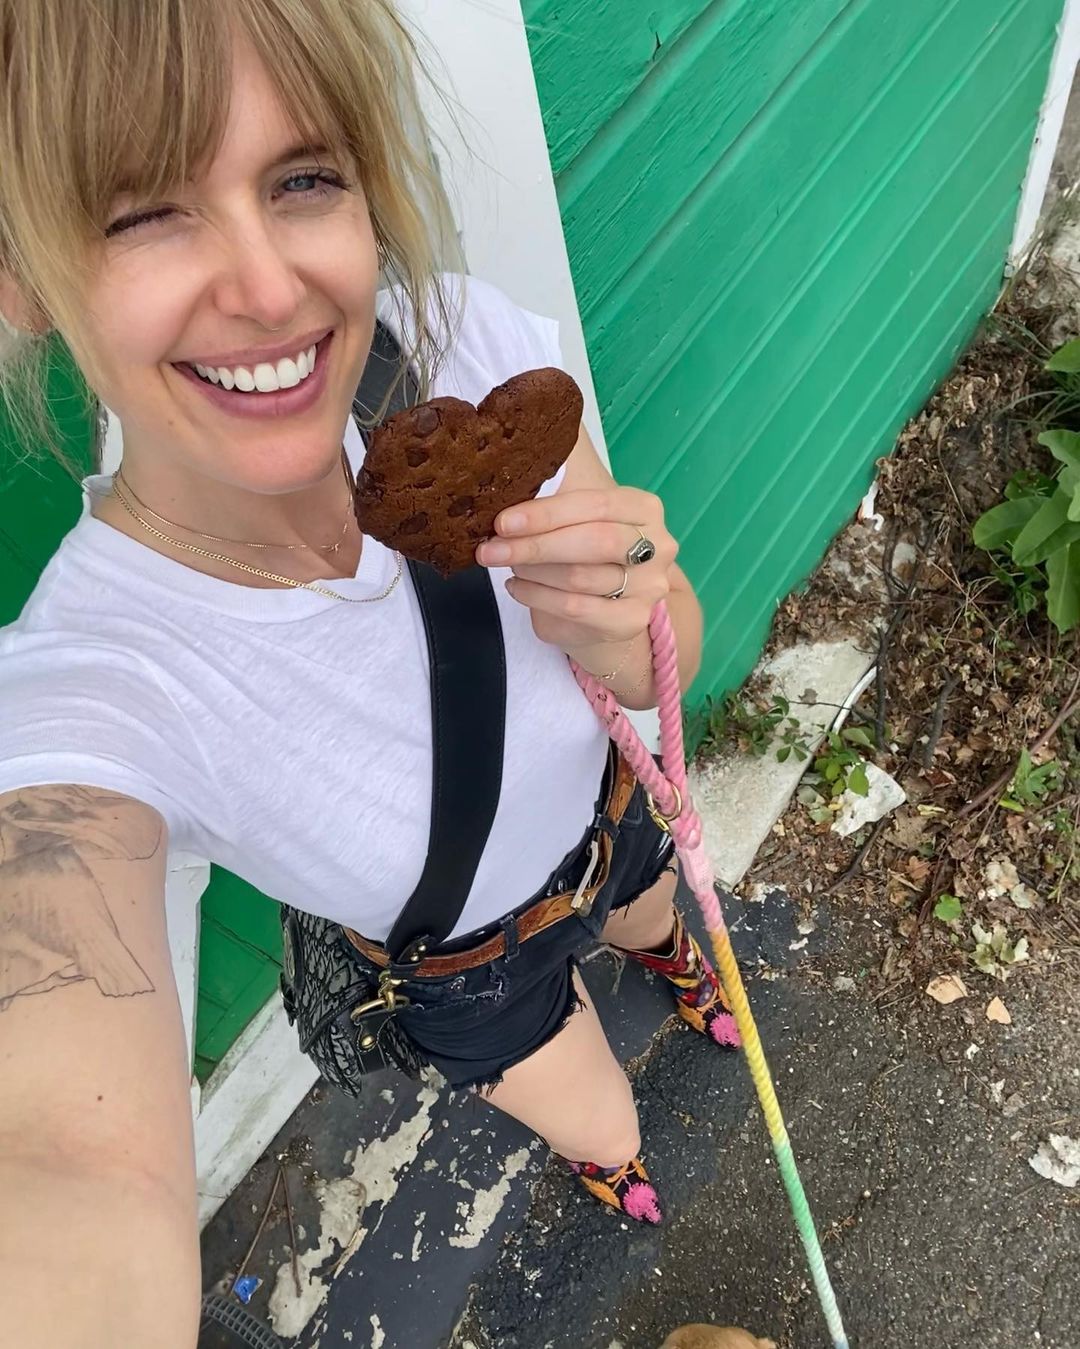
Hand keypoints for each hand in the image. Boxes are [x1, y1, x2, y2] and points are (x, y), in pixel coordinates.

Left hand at [476, 486, 676, 650]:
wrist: (605, 605)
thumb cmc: (584, 550)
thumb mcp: (576, 518)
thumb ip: (554, 502)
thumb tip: (504, 492)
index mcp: (645, 508)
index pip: (596, 504)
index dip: (546, 513)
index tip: (503, 521)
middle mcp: (658, 546)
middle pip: (594, 542)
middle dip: (536, 545)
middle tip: (492, 549)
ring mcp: (648, 587)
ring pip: (579, 577)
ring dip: (532, 571)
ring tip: (506, 564)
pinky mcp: (630, 620)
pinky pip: (574, 608)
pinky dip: (537, 597)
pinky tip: (517, 588)